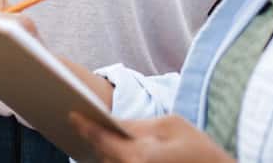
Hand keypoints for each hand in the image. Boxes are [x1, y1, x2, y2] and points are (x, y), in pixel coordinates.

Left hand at [70, 113, 232, 162]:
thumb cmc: (200, 151)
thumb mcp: (172, 125)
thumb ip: (139, 125)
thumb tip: (113, 122)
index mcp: (139, 156)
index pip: (102, 138)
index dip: (85, 125)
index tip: (71, 115)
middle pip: (103, 155)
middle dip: (92, 139)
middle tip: (77, 122)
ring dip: (102, 152)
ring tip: (91, 136)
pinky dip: (115, 160)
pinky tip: (110, 151)